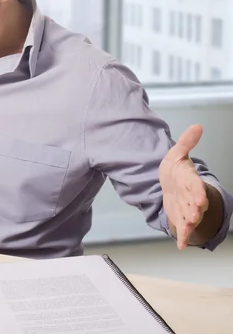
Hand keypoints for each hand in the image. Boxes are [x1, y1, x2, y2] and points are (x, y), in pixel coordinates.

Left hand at [159, 124, 208, 249]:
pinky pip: (182, 229)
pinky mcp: (180, 217)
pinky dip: (181, 237)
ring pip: (189, 216)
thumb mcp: (177, 155)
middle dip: (196, 207)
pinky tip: (180, 245)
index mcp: (190, 181)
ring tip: (190, 224)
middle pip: (195, 203)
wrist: (171, 186)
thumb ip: (186, 142)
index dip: (197, 191)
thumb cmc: (176, 172)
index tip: (199, 196)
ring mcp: (186, 208)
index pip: (195, 186)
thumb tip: (197, 125)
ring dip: (189, 221)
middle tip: (196, 212)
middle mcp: (191, 196)